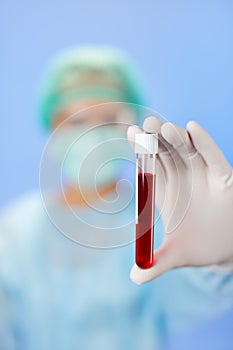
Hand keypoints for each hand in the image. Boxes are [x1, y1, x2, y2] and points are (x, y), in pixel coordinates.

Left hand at [128, 117, 232, 283]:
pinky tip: (193, 128)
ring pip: (187, 150)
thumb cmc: (198, 246)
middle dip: (155, 138)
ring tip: (164, 129)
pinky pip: (212, 156)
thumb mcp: (176, 256)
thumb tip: (134, 279)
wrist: (227, 247)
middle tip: (144, 125)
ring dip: (175, 137)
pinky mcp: (222, 176)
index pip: (149, 163)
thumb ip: (157, 264)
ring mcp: (202, 174)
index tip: (129, 133)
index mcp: (164, 190)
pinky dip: (203, 142)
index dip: (140, 148)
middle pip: (165, 151)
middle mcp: (182, 177)